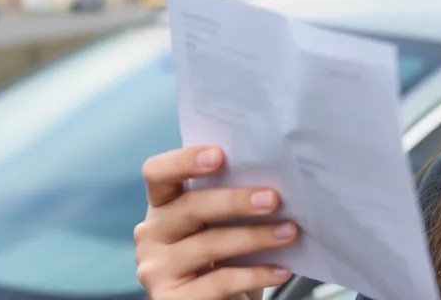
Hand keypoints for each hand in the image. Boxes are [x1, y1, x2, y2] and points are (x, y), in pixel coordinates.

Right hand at [135, 145, 298, 299]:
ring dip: (254, 237)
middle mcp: (151, 233)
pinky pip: (218, 282)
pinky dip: (254, 274)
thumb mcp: (220, 223)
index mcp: (162, 204)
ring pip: (208, 245)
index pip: (157, 173)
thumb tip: (271, 175)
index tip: (219, 155)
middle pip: (190, 207)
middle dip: (234, 201)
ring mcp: (156, 268)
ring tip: (289, 232)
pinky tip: (280, 270)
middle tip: (273, 198)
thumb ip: (229, 198)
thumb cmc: (224, 254)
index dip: (183, 161)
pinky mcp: (171, 299)